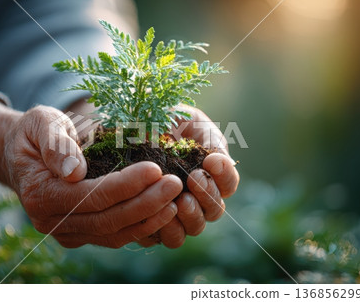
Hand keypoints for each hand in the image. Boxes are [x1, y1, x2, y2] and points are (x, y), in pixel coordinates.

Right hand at [0, 99, 181, 247]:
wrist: (21, 155)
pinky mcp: (80, 234)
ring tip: (176, 201)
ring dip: (147, 219)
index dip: (125, 185)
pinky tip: (162, 213)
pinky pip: (113, 235)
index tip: (156, 169)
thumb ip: (56, 144)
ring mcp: (66, 232)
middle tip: (175, 184)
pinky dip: (140, 227)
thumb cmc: (34, 134)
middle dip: (145, 203)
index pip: (90, 195)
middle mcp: (51, 221)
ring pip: (113, 233)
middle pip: (107, 218)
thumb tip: (74, 171)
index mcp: (40, 193)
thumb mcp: (40, 124)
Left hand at [137, 105, 239, 247]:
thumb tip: (219, 160)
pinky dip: (164, 230)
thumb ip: (210, 140)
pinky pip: (163, 237)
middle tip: (195, 179)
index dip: (224, 176)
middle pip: (214, 211)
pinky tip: (155, 214)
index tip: (210, 161)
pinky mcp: (153, 223)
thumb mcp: (191, 122)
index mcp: (210, 174)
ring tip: (180, 201)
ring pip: (193, 228)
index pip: (228, 184)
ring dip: (191, 217)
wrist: (132, 127)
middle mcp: (196, 197)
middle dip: (208, 196)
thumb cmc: (166, 122)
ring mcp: (176, 213)